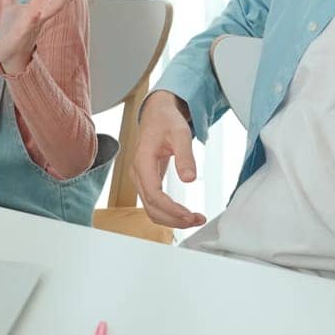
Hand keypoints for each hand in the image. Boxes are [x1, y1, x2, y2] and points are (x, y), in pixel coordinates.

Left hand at [0, 0, 95, 73]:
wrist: (8, 54)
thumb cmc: (13, 31)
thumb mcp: (9, 6)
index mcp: (38, 3)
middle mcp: (42, 11)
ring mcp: (37, 22)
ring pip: (55, 7)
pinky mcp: (25, 33)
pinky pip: (32, 24)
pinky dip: (34, 18)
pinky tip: (36, 12)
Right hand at [130, 90, 206, 228]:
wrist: (157, 114)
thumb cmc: (166, 121)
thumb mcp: (180, 133)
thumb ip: (185, 156)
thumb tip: (189, 179)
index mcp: (142, 161)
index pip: (154, 194)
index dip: (171, 208)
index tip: (188, 215)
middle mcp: (138, 173)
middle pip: (151, 207)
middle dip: (174, 219)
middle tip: (196, 220)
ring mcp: (140, 179)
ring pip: (151, 209)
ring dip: (171, 219)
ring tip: (194, 219)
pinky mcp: (147, 181)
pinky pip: (154, 204)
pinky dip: (168, 213)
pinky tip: (183, 214)